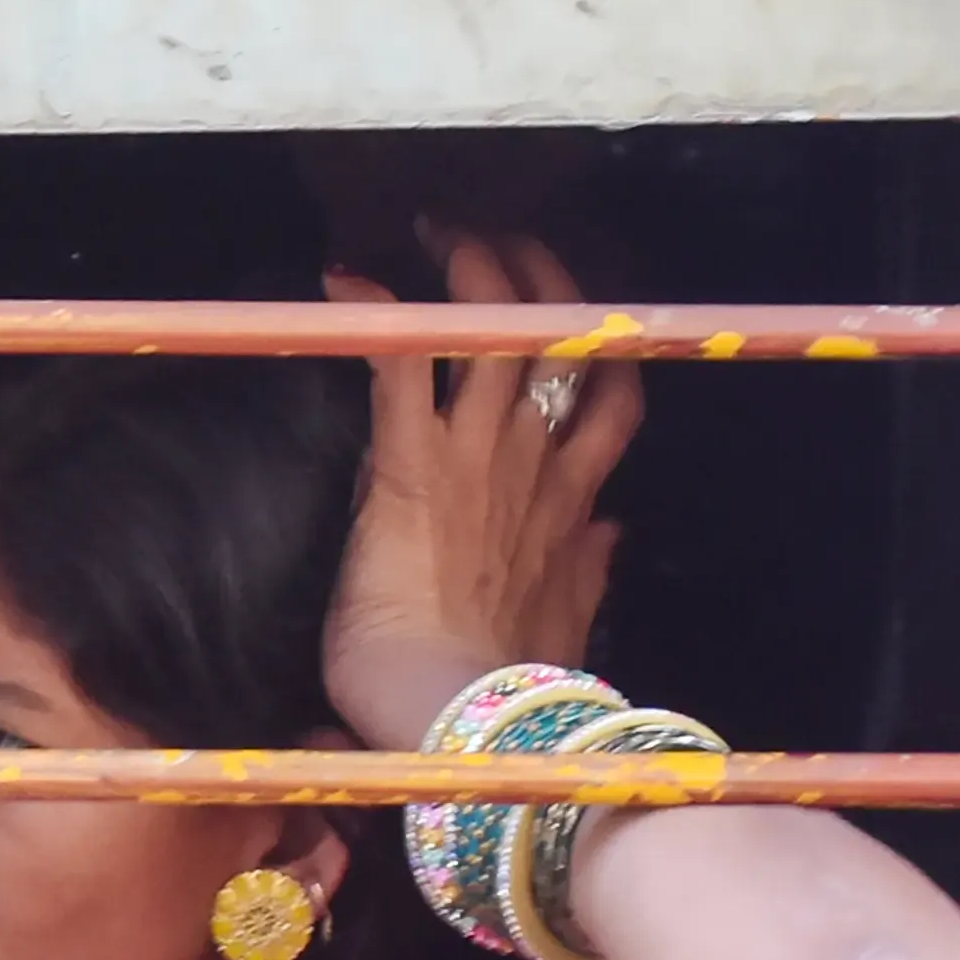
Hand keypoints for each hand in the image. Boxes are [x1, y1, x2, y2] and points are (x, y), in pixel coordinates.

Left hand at [321, 232, 640, 749]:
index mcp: (568, 503)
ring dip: (471, 277)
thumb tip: (614, 535)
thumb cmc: (496, 690)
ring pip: (496, 333)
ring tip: (439, 236)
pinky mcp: (413, 469)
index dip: (595, 347)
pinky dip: (376, 319)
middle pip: (563, 342)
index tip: (571, 313)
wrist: (462, 723)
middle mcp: (533, 466)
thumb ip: (585, 574)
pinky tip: (345, 283)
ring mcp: (477, 460)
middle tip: (497, 243)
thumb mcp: (560, 626)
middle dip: (540, 280)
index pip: (606, 400)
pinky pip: (401, 367)